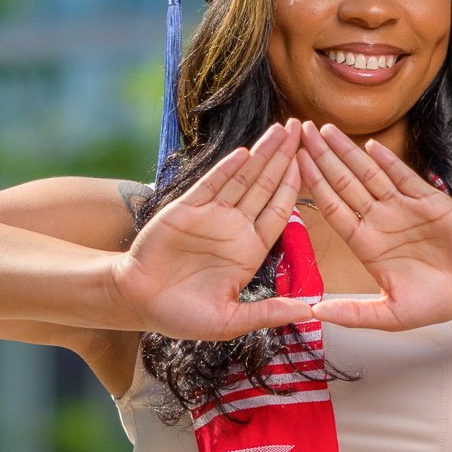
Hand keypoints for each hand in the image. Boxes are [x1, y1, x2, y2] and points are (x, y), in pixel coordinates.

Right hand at [114, 122, 320, 339]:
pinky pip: (211, 184)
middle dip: (284, 158)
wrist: (139, 302)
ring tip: (282, 128)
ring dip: (262, 154)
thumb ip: (269, 313)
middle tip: (302, 128)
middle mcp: (234, 228)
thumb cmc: (182, 316)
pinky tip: (245, 152)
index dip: (294, 188)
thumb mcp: (232, 322)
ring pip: (243, 178)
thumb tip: (310, 312)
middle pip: (265, 186)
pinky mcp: (187, 208)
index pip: (278, 213)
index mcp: (249, 252)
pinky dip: (227, 168)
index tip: (311, 164)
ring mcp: (211, 215)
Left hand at [297, 124, 451, 330]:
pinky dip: (387, 161)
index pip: (333, 209)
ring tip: (325, 129)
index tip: (295, 164)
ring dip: (347, 151)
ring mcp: (402, 207)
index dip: (314, 186)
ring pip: (368, 174)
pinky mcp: (427, 198)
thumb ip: (353, 314)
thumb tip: (314, 313)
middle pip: (344, 183)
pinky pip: (403, 175)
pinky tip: (369, 145)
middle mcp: (380, 221)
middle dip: (322, 158)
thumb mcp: (389, 316)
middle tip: (300, 132)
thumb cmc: (436, 302)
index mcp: (367, 245)